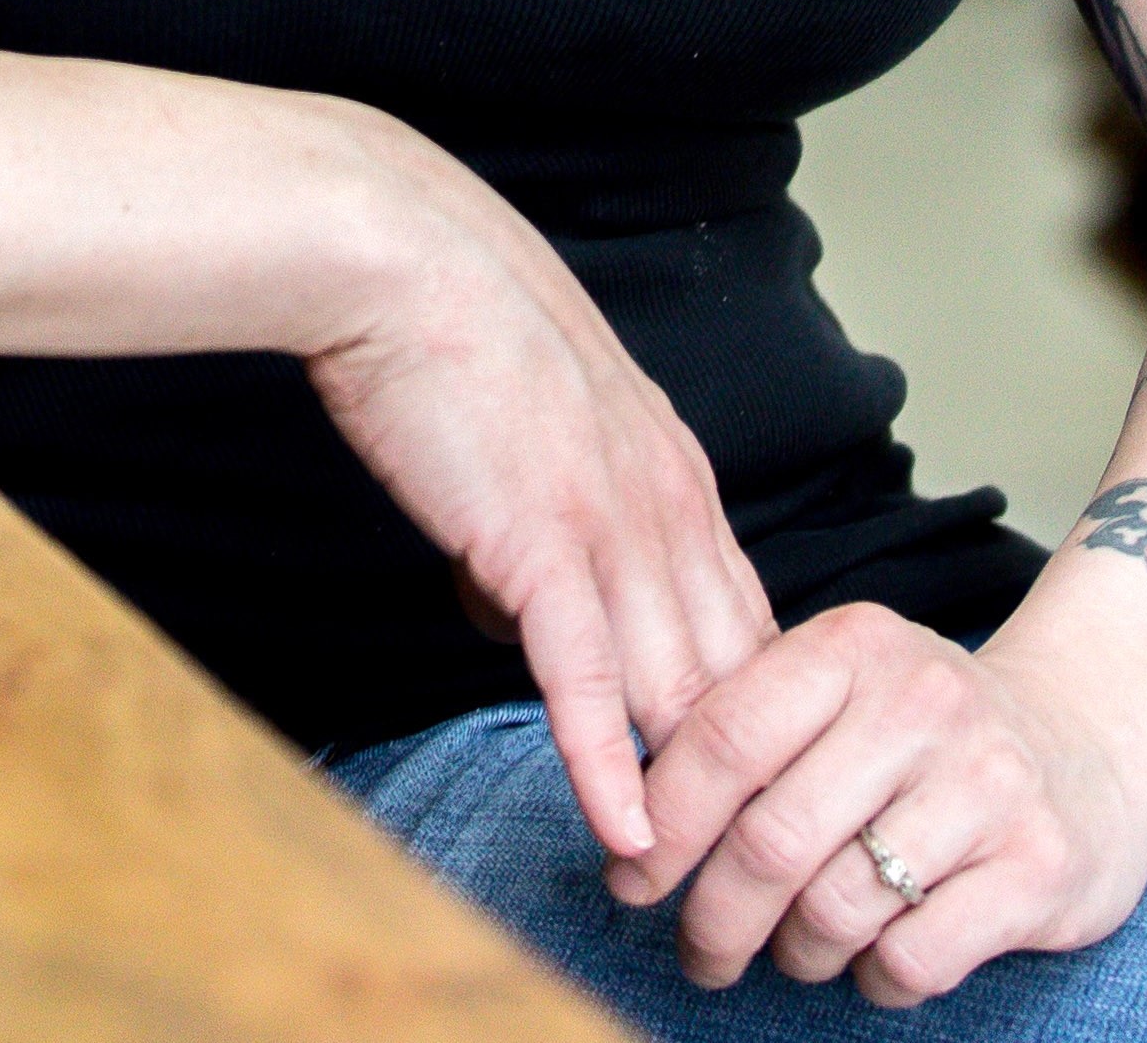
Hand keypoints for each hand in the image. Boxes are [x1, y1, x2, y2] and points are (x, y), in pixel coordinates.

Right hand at [303, 116, 776, 857]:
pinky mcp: (541, 541)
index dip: (747, 719)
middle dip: (736, 778)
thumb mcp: (532, 434)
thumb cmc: (449, 330)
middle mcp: (668, 502)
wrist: (398, 254)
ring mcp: (613, 523)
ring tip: (684, 893)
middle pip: (730, 672)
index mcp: (674, 471)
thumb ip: (543, 525)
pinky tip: (625, 832)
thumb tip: (519, 614)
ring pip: (676, 689)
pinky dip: (612, 764)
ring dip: (682, 798)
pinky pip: (588, 679)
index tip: (747, 794)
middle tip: (733, 869)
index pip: (741, 624)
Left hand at [609, 606, 1146, 1006]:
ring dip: (797, 953)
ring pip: (836, 909)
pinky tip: (878, 957)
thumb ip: (754, 734)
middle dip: (716, 917)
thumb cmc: (927, 734)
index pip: (725, 735)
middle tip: (702, 952)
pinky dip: (875, 978)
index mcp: (854, 646)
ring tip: (799, 948)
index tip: (631, 879)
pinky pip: (913, 958)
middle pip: (771, 838)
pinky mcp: (1039, 865)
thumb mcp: (846, 692)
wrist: (1090, 743)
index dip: (663, 822)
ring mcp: (987, 782)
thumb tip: (630, 822)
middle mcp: (921, 700)